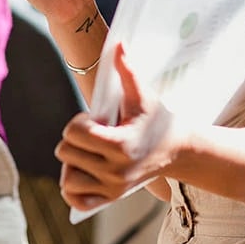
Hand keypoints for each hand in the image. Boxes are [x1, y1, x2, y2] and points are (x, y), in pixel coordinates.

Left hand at [57, 44, 181, 211]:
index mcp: (120, 144)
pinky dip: (72, 187)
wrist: (178, 150)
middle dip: (74, 139)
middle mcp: (115, 170)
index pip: (74, 133)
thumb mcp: (143, 94)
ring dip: (72, 162)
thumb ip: (128, 70)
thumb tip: (118, 44)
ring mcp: (113, 188)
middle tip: (93, 133)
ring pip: (67, 179)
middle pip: (66, 153)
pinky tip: (83, 170)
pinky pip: (76, 199)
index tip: (95, 119)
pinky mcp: (111, 198)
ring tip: (88, 151)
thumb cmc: (158, 118)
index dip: (79, 121)